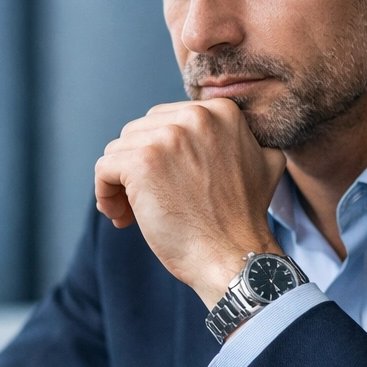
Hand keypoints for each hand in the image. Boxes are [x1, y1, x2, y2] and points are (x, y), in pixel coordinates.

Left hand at [94, 99, 286, 306]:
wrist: (234, 255)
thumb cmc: (242, 220)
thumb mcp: (262, 162)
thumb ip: (242, 139)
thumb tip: (225, 136)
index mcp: (220, 111)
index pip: (165, 121)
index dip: (159, 155)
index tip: (164, 183)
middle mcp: (194, 116)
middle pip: (139, 133)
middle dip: (136, 166)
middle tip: (145, 201)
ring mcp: (167, 138)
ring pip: (119, 150)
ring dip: (120, 183)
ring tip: (131, 213)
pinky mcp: (142, 163)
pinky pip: (104, 168)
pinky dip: (105, 192)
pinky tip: (119, 215)